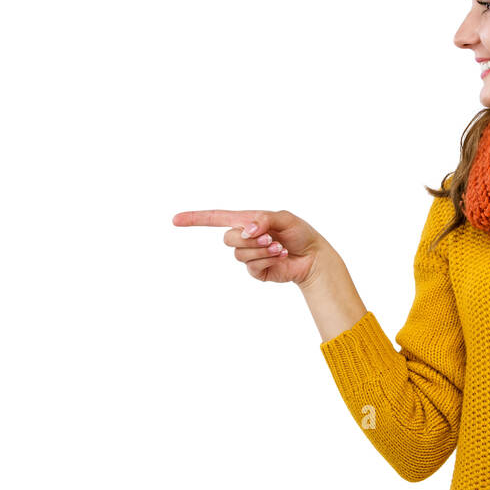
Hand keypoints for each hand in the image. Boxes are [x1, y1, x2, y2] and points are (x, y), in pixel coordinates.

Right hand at [171, 209, 324, 286]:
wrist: (313, 256)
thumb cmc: (299, 233)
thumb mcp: (283, 218)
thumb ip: (262, 219)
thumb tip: (246, 230)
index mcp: (246, 221)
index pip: (215, 218)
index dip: (195, 219)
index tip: (175, 220)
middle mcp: (244, 237)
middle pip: (228, 239)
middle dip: (249, 238)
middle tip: (270, 237)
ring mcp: (249, 256)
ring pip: (240, 254)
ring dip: (262, 250)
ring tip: (279, 248)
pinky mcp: (256, 271)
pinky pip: (252, 266)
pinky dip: (267, 260)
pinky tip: (281, 257)